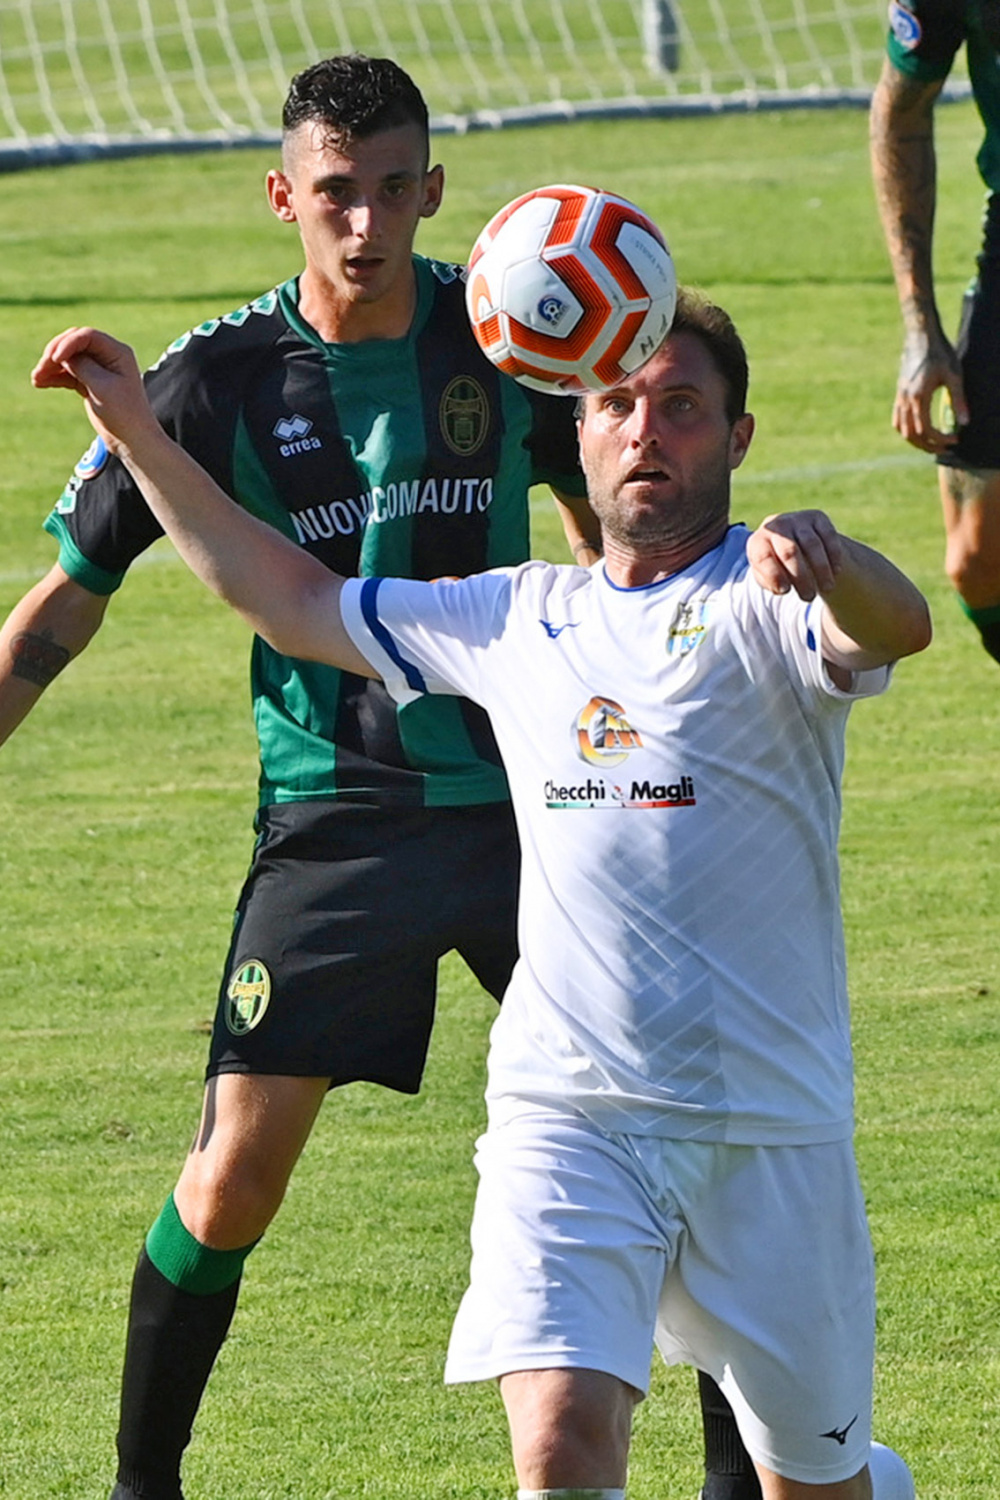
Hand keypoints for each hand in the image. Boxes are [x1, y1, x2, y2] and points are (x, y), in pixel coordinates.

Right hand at [31, 327, 157, 456]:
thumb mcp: (102, 387)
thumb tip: (62, 354)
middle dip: (55, 354)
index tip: (55, 359)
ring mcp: (98, 370)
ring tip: (36, 379)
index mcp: (118, 353)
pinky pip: (68, 374)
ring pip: (68, 359)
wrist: (132, 440)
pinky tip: (40, 383)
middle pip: (74, 344)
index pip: (87, 336)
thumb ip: (82, 366)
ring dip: (51, 366)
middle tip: (41, 369)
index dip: (68, 343)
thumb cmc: (124, 414)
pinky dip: (54, 377)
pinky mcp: (89, 383)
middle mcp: (108, 357)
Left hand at [747, 511, 842, 599]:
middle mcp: (776, 525)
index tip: (785, 591)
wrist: (795, 541)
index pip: (764, 558)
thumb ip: (770, 582)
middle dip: (801, 577)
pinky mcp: (817, 517)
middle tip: (808, 597)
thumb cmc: (777, 566)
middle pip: (789, 552)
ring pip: (811, 545)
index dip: (774, 575)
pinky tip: (835, 572)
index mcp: (758, 541)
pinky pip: (828, 536)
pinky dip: (833, 556)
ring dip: (821, 569)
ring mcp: (797, 519)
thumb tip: (781, 586)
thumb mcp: (768, 576)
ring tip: (827, 588)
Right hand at [892, 327, 968, 453]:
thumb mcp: (954, 376)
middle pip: (913, 434)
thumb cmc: (940, 353)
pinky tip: (917, 431)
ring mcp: (900, 397)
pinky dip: (905, 430)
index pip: (926, 429)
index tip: (955, 439)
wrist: (921, 336)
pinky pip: (897, 419)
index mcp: (919, 397)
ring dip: (916, 441)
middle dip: (929, 445)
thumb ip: (959, 400)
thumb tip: (965, 423)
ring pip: (902, 429)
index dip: (940, 439)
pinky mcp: (899, 394)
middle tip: (946, 447)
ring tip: (932, 443)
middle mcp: (906, 400)